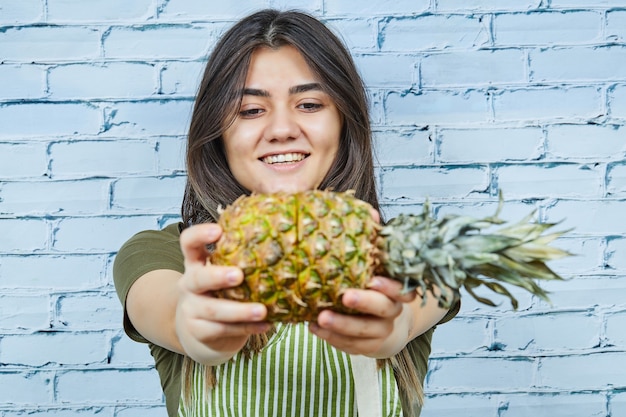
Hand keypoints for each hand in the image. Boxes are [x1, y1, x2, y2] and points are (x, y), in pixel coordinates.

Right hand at [175, 223, 270, 364]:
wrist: (198, 331)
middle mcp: (189, 284)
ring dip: (240, 310)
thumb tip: (276, 233)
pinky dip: (246, 328)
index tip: (218, 231)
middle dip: (217, 276)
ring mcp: (192, 309)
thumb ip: (238, 257)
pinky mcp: (199, 330)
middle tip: (239, 275)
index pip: (189, 243)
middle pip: (197, 278)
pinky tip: (265, 325)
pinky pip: (222, 330)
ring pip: (213, 309)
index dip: (200, 235)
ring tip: (262, 310)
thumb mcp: (221, 272)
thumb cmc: (219, 292)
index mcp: (195, 263)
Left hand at [309, 276, 416, 357]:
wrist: (384, 331)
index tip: (373, 280)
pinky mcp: (368, 347)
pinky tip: (314, 327)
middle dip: (364, 302)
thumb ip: (365, 267)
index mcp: (396, 293)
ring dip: (341, 325)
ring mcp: (382, 331)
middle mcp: (392, 313)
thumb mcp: (374, 279)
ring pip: (363, 330)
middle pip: (383, 308)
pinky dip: (331, 337)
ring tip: (321, 318)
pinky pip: (351, 344)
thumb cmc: (372, 294)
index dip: (390, 286)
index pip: (402, 290)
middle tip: (345, 297)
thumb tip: (343, 239)